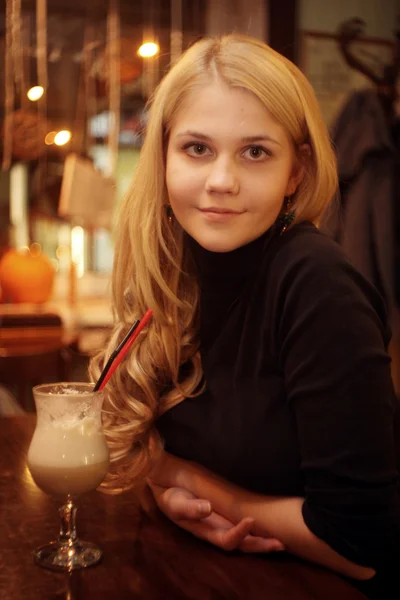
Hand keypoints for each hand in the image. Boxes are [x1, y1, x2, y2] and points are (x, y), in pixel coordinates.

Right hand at [148, 481, 284, 552]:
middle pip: (241, 546)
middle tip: (280, 543)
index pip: (227, 540)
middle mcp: (216, 531)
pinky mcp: (225, 514)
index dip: (239, 534)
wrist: (167, 487)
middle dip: (260, 546)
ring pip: (245, 540)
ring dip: (262, 541)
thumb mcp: (175, 502)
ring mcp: (222, 524)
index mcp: (206, 531)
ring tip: (281, 541)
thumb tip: (207, 508)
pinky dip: (257, 530)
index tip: (250, 520)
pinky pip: (243, 526)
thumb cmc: (171, 496)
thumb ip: (189, 508)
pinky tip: (269, 525)